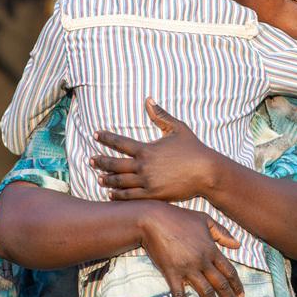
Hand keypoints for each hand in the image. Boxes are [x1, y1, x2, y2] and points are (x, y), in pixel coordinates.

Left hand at [91, 98, 216, 200]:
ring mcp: (147, 182)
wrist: (206, 172)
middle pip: (115, 164)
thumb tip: (149, 99)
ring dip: (107, 179)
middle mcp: (143, 166)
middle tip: (91, 160)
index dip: (106, 138)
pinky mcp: (153, 196)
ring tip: (99, 178)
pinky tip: (111, 194)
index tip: (96, 134)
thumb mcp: (177, 128)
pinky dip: (118, 196)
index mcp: (147, 149)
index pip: (120, 142)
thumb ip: (160, 115)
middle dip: (101, 161)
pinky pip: (130, 197)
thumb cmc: (193, 148)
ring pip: (120, 182)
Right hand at [138, 201, 244, 296]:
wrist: (154, 219)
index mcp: (211, 249)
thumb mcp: (204, 219)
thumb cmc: (179, 217)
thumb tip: (238, 245)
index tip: (241, 295)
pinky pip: (179, 295)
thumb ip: (222, 232)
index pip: (228, 270)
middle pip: (220, 284)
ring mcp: (187, 268)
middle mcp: (202, 261)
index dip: (236, 284)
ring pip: (205, 292)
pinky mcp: (172, 273)